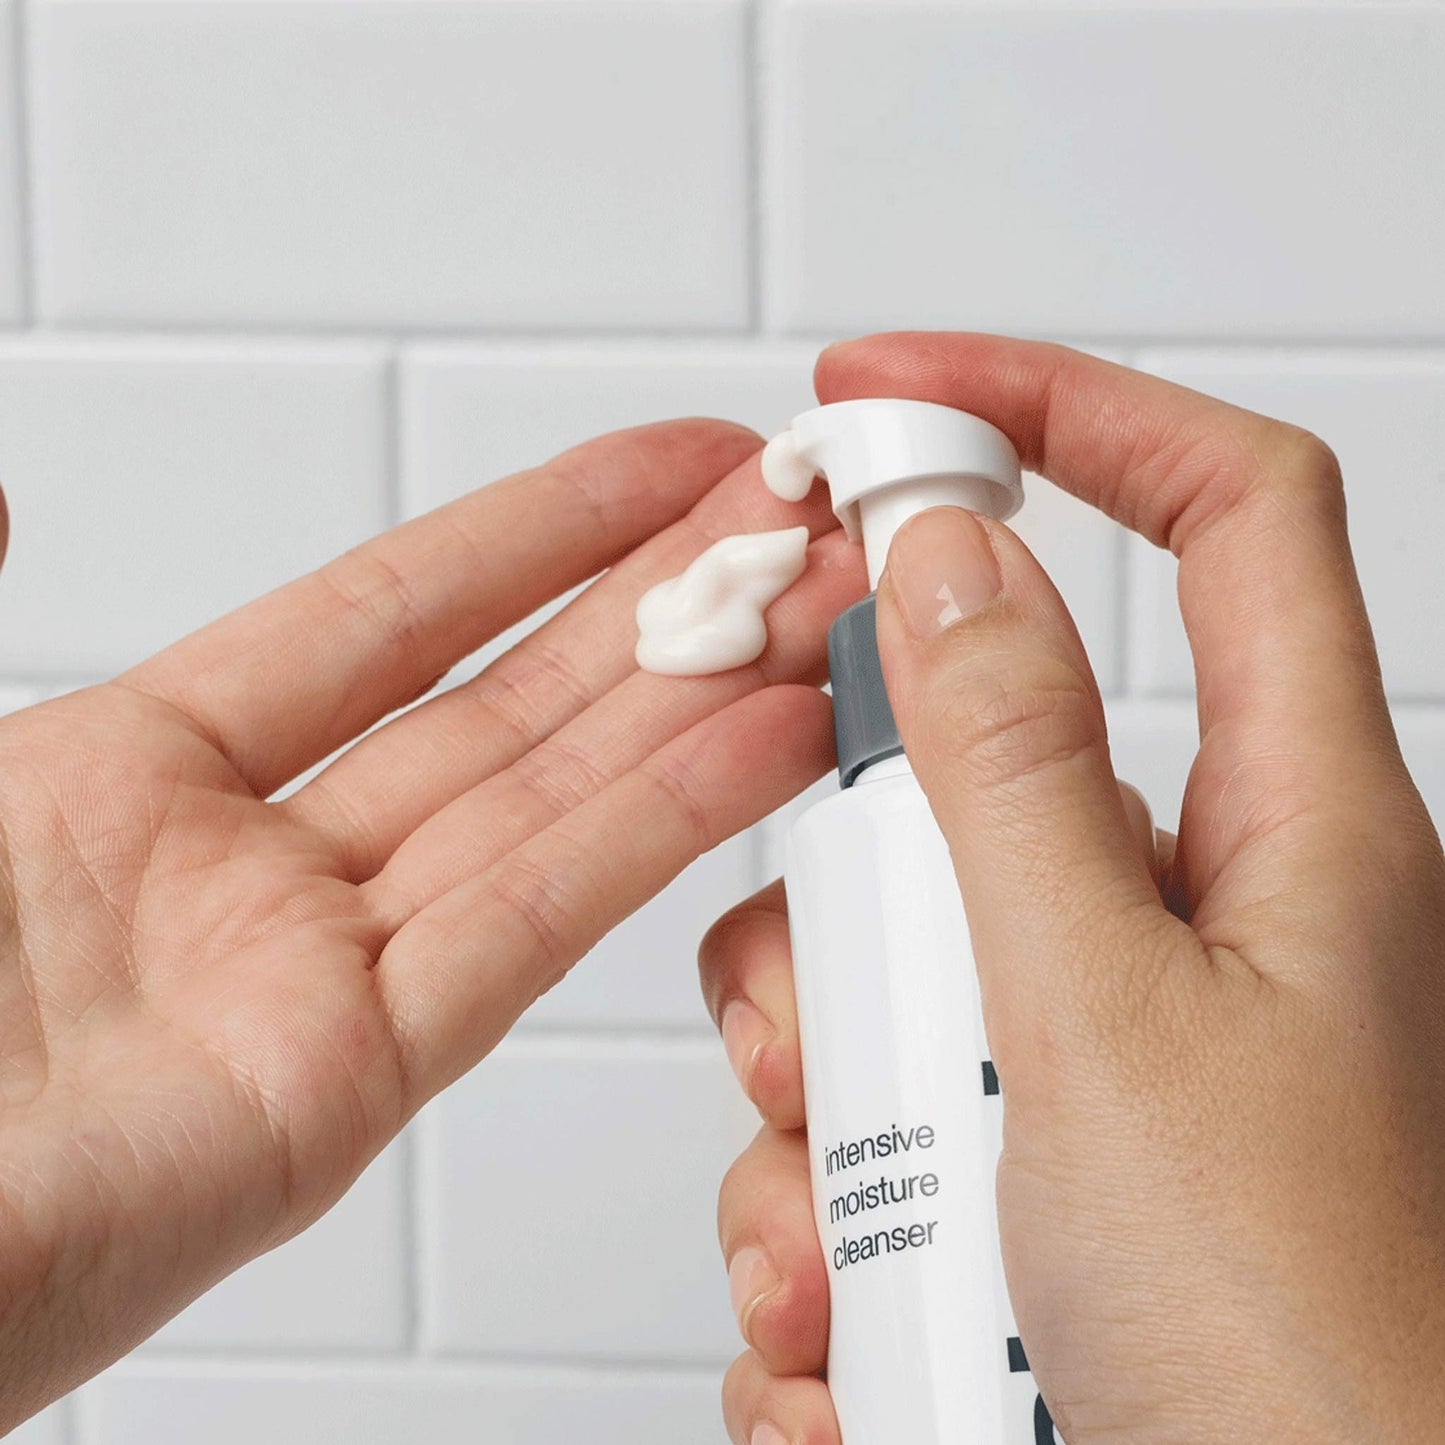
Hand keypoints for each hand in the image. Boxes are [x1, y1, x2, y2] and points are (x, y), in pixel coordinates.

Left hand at [0, 418, 864, 1429]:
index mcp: (132, 780)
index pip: (389, 616)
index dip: (537, 530)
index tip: (660, 467)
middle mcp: (252, 877)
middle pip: (504, 705)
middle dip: (662, 601)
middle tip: (786, 519)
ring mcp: (314, 981)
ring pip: (548, 807)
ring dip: (699, 703)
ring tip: (817, 611)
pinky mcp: (348, 1086)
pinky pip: (530, 926)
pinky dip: (659, 830)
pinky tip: (762, 742)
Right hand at [704, 334, 1444, 1443]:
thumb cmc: (1315, 1360)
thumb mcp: (1109, 1024)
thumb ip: (1011, 770)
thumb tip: (944, 559)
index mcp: (1292, 833)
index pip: (1223, 511)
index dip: (1065, 405)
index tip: (882, 394)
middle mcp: (1197, 923)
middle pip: (967, 785)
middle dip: (843, 906)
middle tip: (830, 1028)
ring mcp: (1105, 1049)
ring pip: (891, 974)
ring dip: (816, 1119)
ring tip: (847, 1261)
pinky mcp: (1038, 1164)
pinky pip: (879, 1131)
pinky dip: (831, 1236)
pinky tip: (857, 1346)